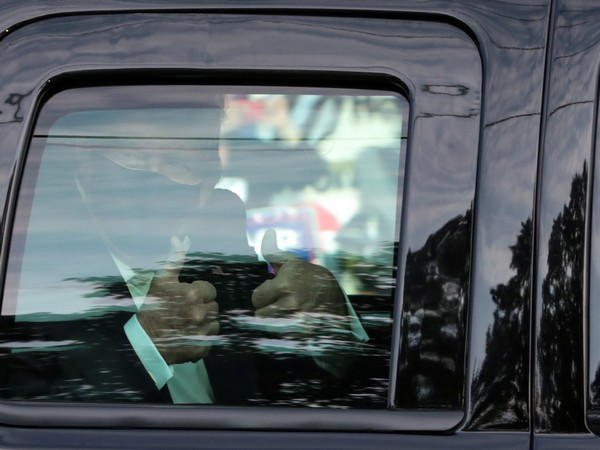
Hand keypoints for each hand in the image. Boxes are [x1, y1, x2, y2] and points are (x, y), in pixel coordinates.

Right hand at [137, 236, 219, 364]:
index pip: (210, 291)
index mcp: (192, 295)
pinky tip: (188, 336)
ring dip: (204, 322)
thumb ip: (174, 259)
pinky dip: (202, 338)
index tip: (187, 298)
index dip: (199, 293)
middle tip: (186, 311)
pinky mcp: (200, 348)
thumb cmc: (151, 307)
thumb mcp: (161, 280)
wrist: (141, 341)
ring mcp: (200, 332)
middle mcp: (198, 313)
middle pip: (213, 307)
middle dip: (202, 307)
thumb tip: (179, 238)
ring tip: (187, 323)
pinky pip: (211, 340)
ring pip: (214, 323)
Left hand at [251, 229, 345, 326]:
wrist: (334, 294)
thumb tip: (262, 247)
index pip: (257, 298)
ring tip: (282, 312)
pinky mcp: (303, 332)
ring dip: (272, 320)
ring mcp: (297, 320)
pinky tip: (290, 321)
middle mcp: (289, 303)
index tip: (268, 294)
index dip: (261, 296)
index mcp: (285, 285)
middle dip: (265, 309)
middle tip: (274, 304)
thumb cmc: (310, 276)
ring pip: (270, 326)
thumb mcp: (293, 262)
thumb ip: (274, 257)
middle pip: (260, 315)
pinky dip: (283, 331)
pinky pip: (282, 336)